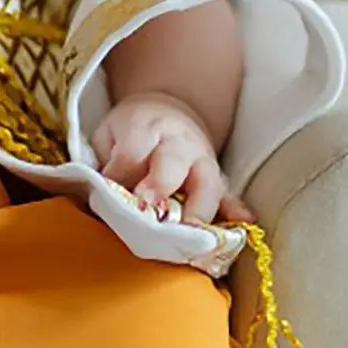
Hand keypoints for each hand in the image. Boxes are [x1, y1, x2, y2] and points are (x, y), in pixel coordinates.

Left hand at [90, 94, 253, 226]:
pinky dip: (236, 209)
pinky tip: (243, 222)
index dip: (123, 174)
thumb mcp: (108, 135)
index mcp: (145, 127)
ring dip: (198, 210)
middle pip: (172, 161)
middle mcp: (177, 142)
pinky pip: (229, 193)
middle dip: (161, 185)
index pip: (133, 151)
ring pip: (206, 182)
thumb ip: (105, 163)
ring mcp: (201, 159)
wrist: (167, 111)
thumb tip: (103, 196)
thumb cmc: (131, 130)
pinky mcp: (216, 176)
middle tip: (150, 210)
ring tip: (189, 236)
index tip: (115, 196)